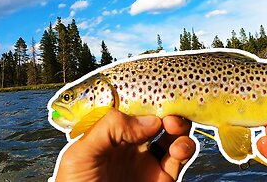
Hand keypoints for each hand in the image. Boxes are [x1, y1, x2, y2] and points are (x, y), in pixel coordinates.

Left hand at [54, 109, 195, 180]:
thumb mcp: (80, 154)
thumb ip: (109, 128)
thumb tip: (148, 121)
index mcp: (109, 134)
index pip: (132, 108)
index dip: (146, 99)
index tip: (155, 93)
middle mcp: (131, 144)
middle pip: (157, 117)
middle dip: (167, 109)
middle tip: (168, 111)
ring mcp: (148, 161)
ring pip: (174, 134)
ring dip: (180, 125)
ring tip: (174, 127)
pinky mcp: (163, 178)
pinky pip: (182, 157)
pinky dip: (186, 147)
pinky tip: (178, 149)